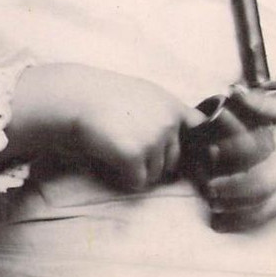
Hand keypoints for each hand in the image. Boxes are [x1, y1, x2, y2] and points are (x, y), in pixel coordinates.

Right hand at [7, 62, 204, 191]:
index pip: (201, 129)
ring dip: (137, 170)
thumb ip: (164, 113)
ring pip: (156, 174)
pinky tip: (110, 160)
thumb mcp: (142, 94)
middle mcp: (168, 122)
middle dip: (154, 162)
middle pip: (174, 160)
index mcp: (171, 105)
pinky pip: (138, 182)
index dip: (198, 146)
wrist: (74, 98)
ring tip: (115, 149)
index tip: (194, 156)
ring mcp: (154, 139)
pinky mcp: (136, 156)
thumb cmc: (102, 97)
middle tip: (128, 148)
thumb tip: (182, 137)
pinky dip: (124, 178)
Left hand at [202, 87, 275, 229]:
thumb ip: (260, 103)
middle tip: (208, 188)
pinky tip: (223, 223)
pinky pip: (266, 219)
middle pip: (260, 195)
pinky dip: (244, 223)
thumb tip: (233, 90)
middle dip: (232, 194)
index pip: (261, 163)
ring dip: (235, 216)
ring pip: (262, 215)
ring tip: (212, 211)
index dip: (237, 160)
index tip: (212, 152)